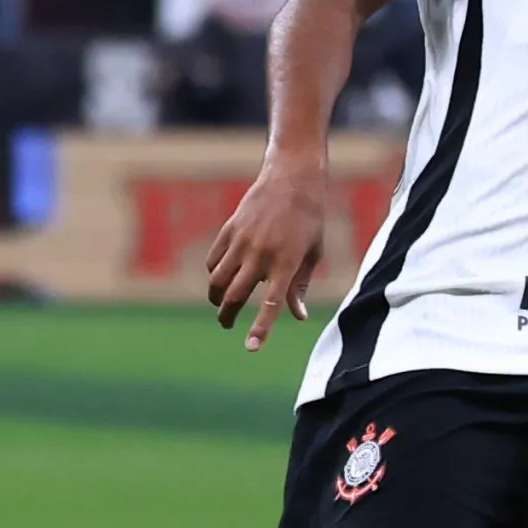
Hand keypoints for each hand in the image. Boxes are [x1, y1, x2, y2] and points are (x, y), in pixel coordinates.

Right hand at [204, 158, 326, 350]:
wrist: (292, 179)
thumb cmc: (310, 219)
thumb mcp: (312, 253)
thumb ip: (300, 285)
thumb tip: (298, 316)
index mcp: (286, 262)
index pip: (271, 304)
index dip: (260, 328)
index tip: (250, 347)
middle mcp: (261, 254)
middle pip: (234, 296)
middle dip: (228, 316)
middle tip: (228, 325)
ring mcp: (242, 241)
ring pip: (218, 280)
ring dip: (216, 297)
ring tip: (221, 304)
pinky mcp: (229, 229)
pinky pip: (214, 260)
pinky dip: (214, 273)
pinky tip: (221, 277)